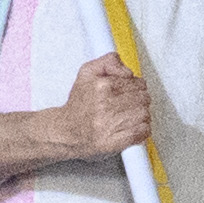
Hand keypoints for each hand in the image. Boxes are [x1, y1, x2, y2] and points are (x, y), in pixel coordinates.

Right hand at [0, 59, 155, 184]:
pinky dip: (140, 131)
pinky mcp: (117, 141)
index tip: (127, 94)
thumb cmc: (73, 107)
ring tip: (123, 119)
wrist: (58, 136)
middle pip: (142, 94)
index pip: (134, 79)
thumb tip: (123, 62)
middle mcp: (105, 101)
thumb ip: (105, 61)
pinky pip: (144, 131)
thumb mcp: (85, 74)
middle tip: (123, 108)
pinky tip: (128, 132)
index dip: (133, 87)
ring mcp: (111, 122)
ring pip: (145, 112)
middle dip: (137, 100)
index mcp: (99, 83)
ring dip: (139, 115)